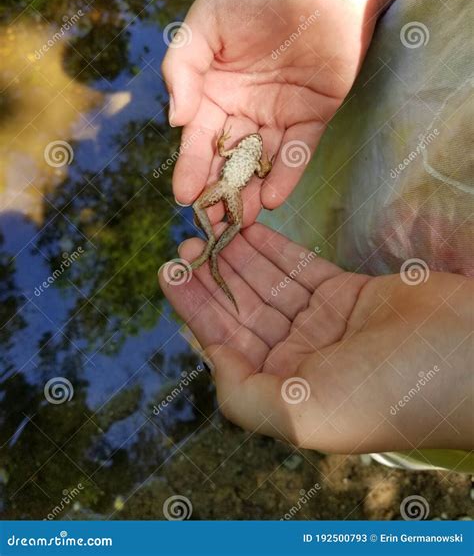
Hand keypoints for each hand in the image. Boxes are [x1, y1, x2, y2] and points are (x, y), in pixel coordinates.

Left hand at [159, 223, 471, 452]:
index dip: (196, 309)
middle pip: (244, 312)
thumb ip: (243, 396)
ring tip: (209, 230)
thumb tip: (211, 356)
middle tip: (186, 242)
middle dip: (213, 278)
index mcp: (286, 392)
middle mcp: (301, 358)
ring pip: (269, 286)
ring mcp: (325, 324)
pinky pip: (301, 268)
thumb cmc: (382, 394)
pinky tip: (249, 232)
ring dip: (238, 260)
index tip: (170, 273)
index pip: (227, 345)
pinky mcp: (348, 293)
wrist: (465, 359)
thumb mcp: (302, 415)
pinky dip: (275, 250)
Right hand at [162, 0, 382, 224]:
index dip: (190, 166)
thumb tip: (174, 120)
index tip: (183, 196)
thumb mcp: (205, 23)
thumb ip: (183, 67)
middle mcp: (242, 108)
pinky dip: (287, 173)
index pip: (197, 136)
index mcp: (212, 89)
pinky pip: (299, 151)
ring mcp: (278, 114)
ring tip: (242, 221)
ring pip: (261, 161)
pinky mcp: (313, 115)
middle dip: (218, 190)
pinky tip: (275, 197)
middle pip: (227, 157)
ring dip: (251, 191)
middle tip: (211, 223)